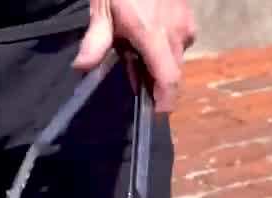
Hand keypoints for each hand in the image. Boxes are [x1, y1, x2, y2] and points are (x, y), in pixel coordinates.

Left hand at [73, 0, 196, 112]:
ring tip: (134, 48)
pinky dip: (164, 47)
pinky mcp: (189, 17)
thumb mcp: (102, 9)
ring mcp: (186, 25)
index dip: (165, 101)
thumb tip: (81, 67)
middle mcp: (176, 34)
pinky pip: (179, 42)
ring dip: (158, 63)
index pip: (169, 80)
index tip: (155, 112)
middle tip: (130, 71)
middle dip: (154, 81)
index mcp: (154, 36)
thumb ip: (95, 42)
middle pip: (171, 74)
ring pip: (175, 59)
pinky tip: (146, 35)